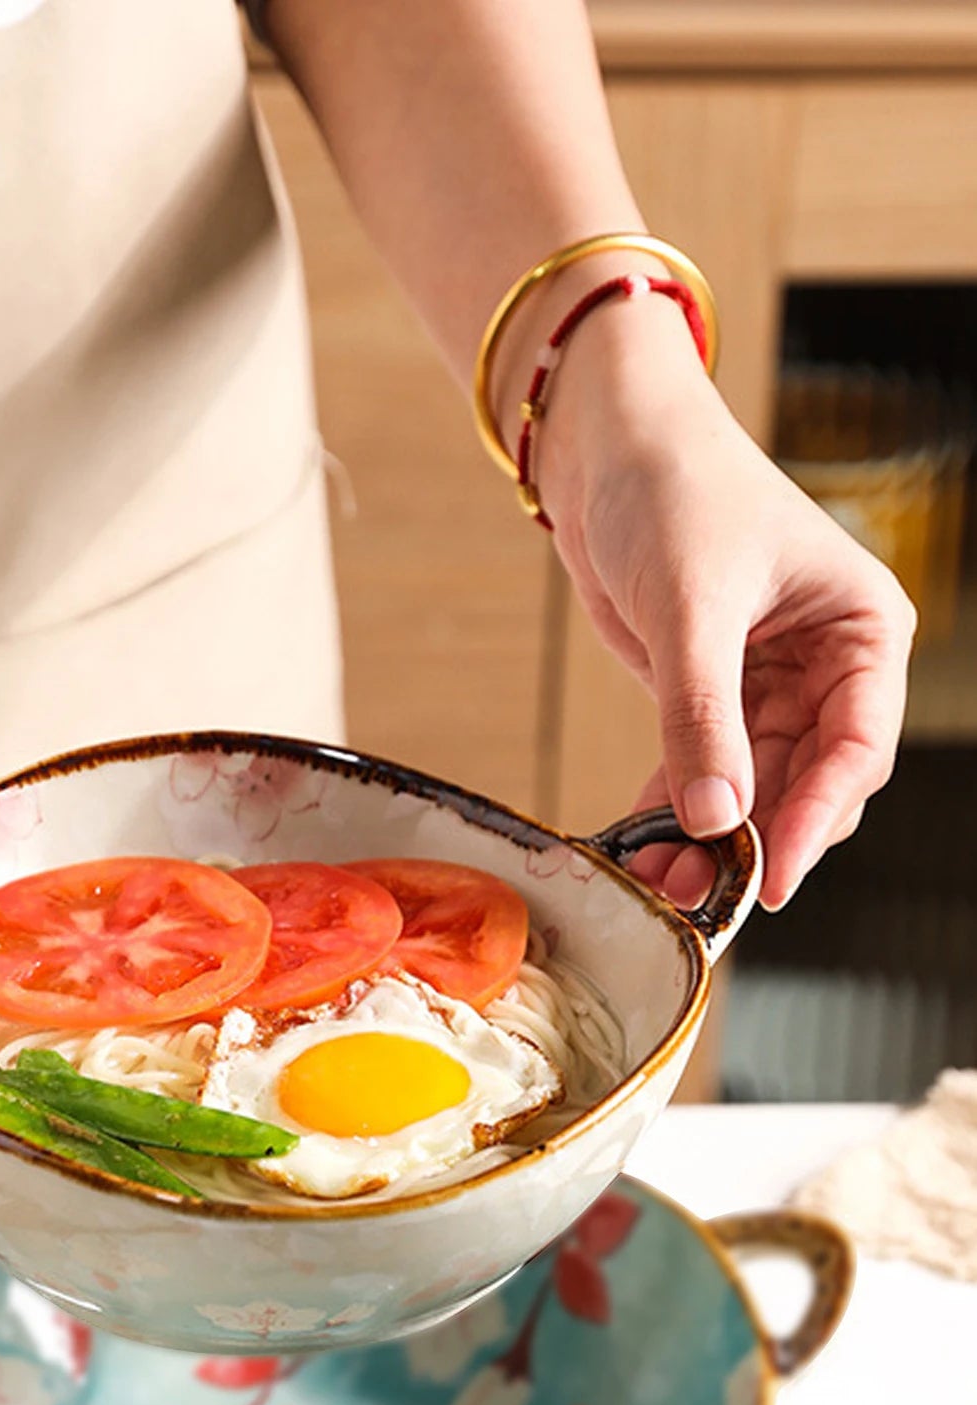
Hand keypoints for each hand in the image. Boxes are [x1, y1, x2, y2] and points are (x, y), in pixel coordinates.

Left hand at [535, 295, 914, 909]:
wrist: (609, 445)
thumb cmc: (674, 489)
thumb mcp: (692, 605)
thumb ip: (702, 714)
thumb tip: (717, 817)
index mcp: (861, 631)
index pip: (859, 748)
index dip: (817, 818)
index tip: (773, 877)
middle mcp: (827, 666)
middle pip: (807, 785)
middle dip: (755, 842)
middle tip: (696, 894)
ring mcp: (769, 686)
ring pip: (753, 792)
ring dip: (710, 841)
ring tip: (658, 885)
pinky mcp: (711, 695)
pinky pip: (704, 773)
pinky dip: (673, 813)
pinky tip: (640, 849)